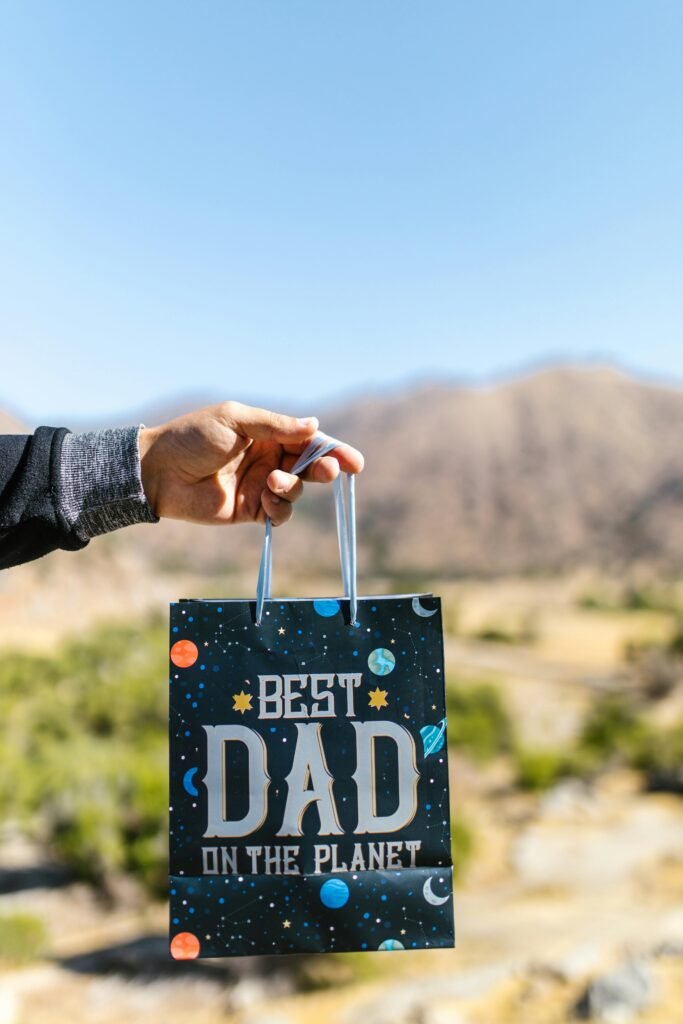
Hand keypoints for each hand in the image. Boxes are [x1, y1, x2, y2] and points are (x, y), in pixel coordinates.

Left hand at [138, 401, 363, 526]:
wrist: (159, 472)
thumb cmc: (192, 438)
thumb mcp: (235, 420)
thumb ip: (275, 425)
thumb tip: (314, 426)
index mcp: (265, 433)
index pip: (307, 441)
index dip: (331, 450)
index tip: (353, 461)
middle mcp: (267, 459)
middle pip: (309, 466)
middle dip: (323, 469)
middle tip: (328, 471)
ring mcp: (260, 485)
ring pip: (296, 490)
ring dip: (292, 487)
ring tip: (272, 481)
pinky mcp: (250, 510)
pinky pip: (279, 513)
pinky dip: (280, 508)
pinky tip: (265, 500)